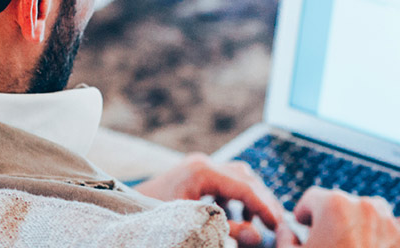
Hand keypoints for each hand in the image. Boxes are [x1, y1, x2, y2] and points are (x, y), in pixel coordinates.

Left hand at [134, 154, 287, 246]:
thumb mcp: (192, 224)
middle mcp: (202, 163)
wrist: (120, 212)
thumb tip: (257, 236)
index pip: (245, 187)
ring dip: (252, 198)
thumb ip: (227, 229)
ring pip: (238, 177)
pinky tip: (240, 217)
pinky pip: (226, 182)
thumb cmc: (151, 219)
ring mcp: (198, 166)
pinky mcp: (195, 175)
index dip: (265, 206)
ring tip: (261, 221)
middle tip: (278, 223)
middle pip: (246, 177)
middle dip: (263, 200)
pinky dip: (237, 198)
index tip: (279, 224)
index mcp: (201, 171)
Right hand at [281, 187, 399, 247]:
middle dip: (333, 221)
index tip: (304, 227)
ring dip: (362, 224)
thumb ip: (284, 238)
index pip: (312, 199)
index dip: (304, 215)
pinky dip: (392, 233)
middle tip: (327, 245)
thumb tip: (286, 230)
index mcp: (333, 205)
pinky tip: (381, 246)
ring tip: (352, 247)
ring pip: (373, 211)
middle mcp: (364, 206)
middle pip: (343, 204)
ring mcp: (388, 221)